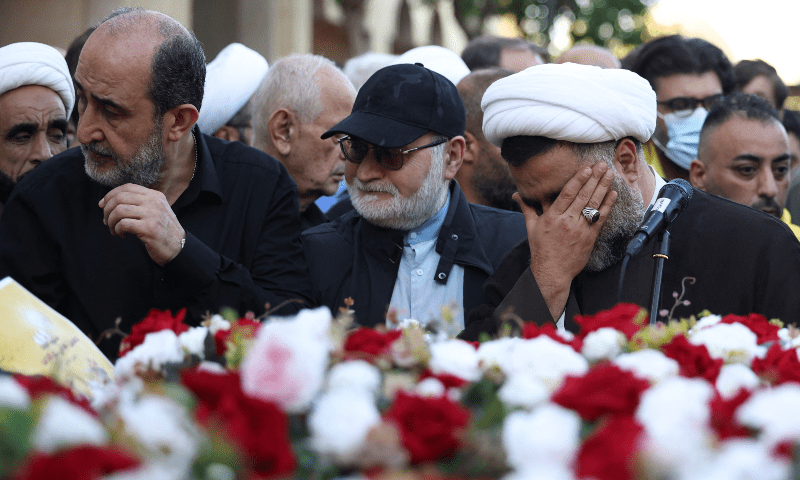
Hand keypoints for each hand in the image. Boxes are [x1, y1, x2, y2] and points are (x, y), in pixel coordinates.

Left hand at [99, 183, 185, 265]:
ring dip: (110, 221)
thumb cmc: (163, 231)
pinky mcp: (149, 228)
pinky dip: (117, 230)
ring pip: (119, 210)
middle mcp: (154, 202)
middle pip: (120, 197)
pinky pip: (123, 224)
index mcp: (155, 196)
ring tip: (113, 230)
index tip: (102, 205)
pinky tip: (122, 235)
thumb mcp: (156, 211)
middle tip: (106, 221)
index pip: (127, 187)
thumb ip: (141, 203)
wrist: (179, 248)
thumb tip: (112, 200)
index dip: (110, 195)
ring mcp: (152, 214)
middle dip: (107, 210)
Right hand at [513, 162, 616, 320]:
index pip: (567, 194)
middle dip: (594, 179)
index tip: (587, 168)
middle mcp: (567, 222)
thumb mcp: (531, 227)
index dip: (578, 180)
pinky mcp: (589, 238)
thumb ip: (527, 208)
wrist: (552, 272)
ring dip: (603, 188)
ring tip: (610, 174)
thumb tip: (516, 195)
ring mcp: (580, 230)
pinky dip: (607, 206)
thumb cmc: (541, 249)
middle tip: (603, 164)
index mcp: (552, 217)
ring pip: (593, 205)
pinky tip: (613, 194)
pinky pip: (600, 219)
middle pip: (583, 196)